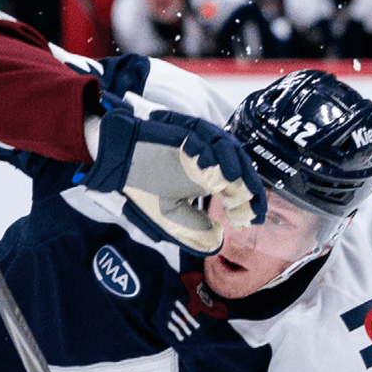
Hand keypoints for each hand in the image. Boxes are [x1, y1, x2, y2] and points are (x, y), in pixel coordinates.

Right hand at [80, 101, 264, 255]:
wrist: (120, 164)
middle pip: (240, 166)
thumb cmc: (145, 188)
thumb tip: (217, 240)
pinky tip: (206, 163)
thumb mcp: (171, 217)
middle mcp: (209, 161)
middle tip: (250, 202)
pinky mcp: (184, 131)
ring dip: (232, 161)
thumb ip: (193, 227)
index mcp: (210, 180)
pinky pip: (199, 133)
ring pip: (225, 146)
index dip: (249, 202)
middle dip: (248, 185)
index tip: (252, 219)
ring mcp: (198, 144)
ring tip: (234, 178)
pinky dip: (205, 146)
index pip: (240, 188)